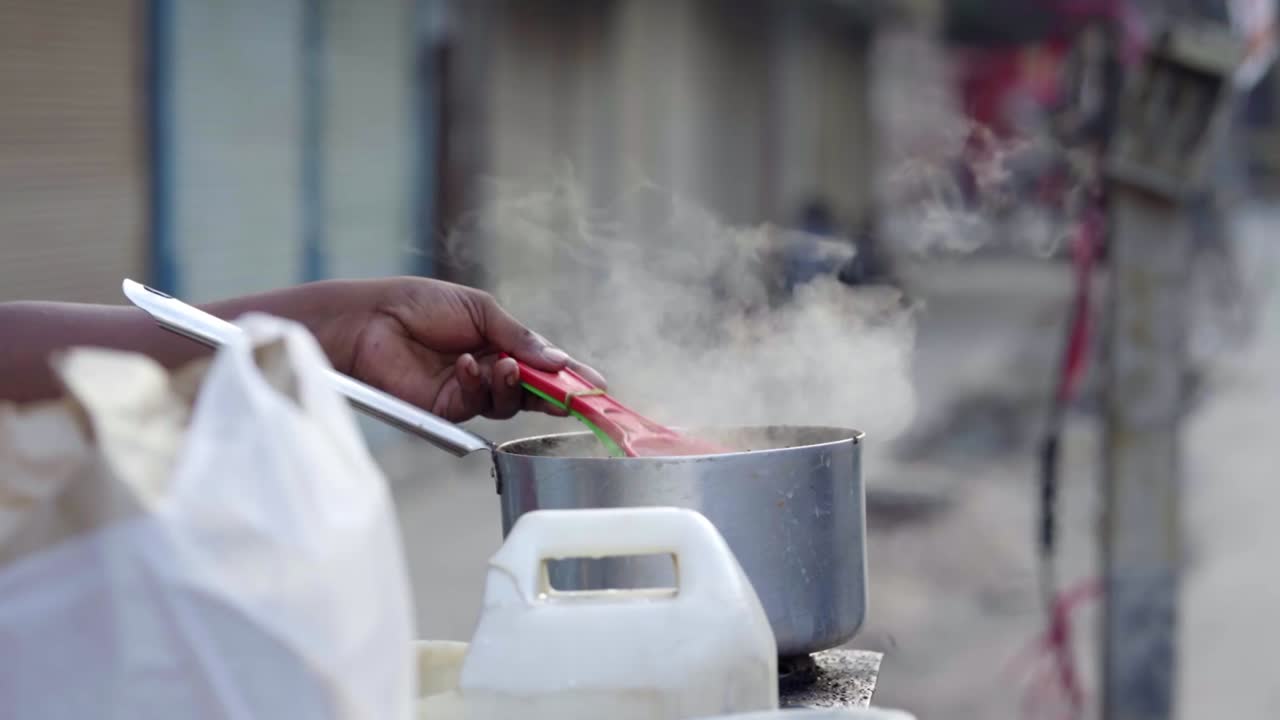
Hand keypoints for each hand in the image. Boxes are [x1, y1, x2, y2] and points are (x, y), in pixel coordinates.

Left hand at [319, 277, 604, 422]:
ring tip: (504, 365)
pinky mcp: (447, 410)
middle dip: (555, 392)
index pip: (543, 363)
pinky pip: (475, 406)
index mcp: (499, 342)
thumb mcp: (480, 310)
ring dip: (513, 385)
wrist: (371, 319)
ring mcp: (469, 391)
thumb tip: (558, 361)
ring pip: (508, 402)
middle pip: (533, 390)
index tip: (596, 385)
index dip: (570, 375)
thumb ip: (519, 337)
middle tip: (571, 393)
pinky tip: (465, 365)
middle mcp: (488, 370)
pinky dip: (476, 385)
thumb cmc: (420, 304)